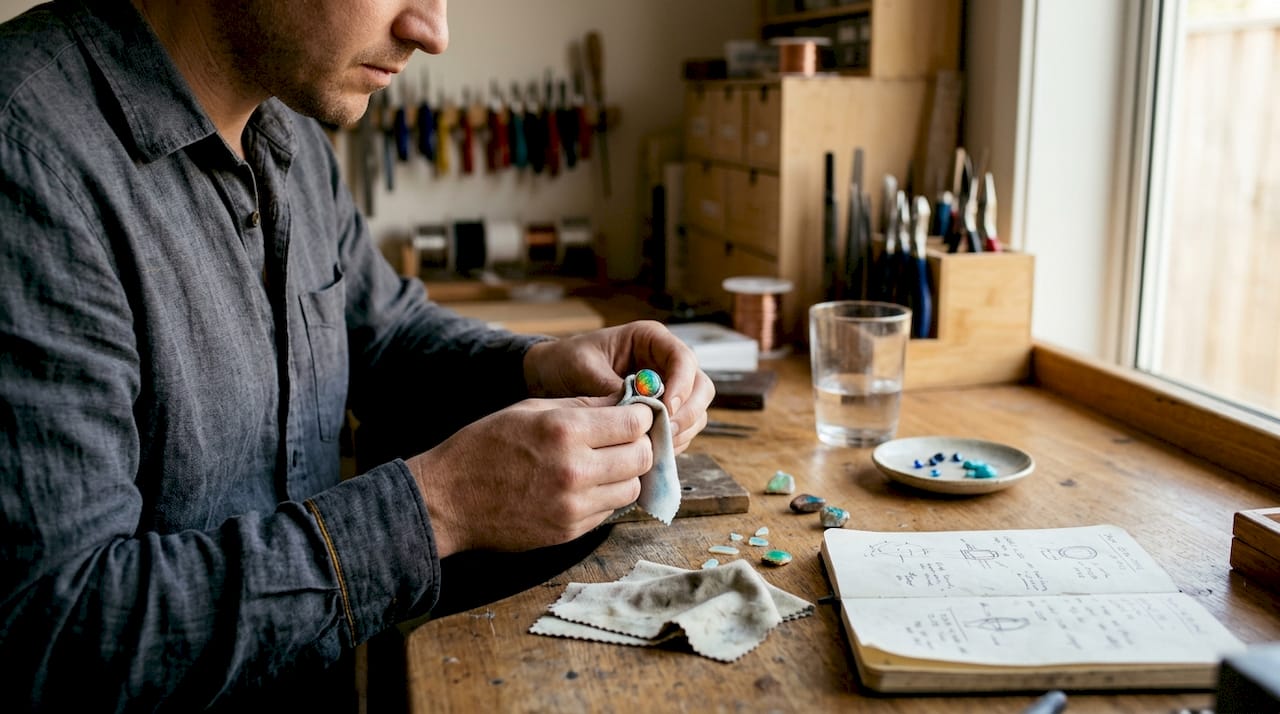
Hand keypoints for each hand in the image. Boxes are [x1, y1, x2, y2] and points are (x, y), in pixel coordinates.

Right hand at [405, 396, 654, 556]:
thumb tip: (625, 401)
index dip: (640, 414)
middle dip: (639, 443)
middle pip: (641, 456)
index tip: (635, 413)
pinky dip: (606, 495)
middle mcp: (575, 470)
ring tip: (606, 462)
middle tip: (625, 438)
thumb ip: (581, 405)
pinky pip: (610, 510)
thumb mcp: (529, 408)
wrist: (448, 499)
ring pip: (632, 487)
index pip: (634, 422)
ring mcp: (574, 505)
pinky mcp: (570, 531)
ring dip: (626, 472)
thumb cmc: (485, 445)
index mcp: (564, 431)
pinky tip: (586, 484)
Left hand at [522, 320, 713, 452]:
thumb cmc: (564, 362)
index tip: (666, 409)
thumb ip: (610, 386)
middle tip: (663, 433)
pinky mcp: (660, 414)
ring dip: (681, 431)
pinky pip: (679, 431)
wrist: (549, 377)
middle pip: (700, 388)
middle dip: (687, 412)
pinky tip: (650, 454)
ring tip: (654, 447)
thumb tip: (635, 410)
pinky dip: (670, 443)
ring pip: (695, 412)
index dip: (681, 385)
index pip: (684, 360)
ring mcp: (667, 390)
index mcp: (650, 340)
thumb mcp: (583, 368)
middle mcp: (665, 363)